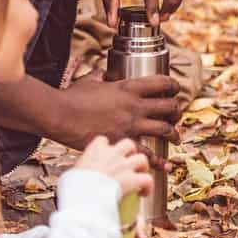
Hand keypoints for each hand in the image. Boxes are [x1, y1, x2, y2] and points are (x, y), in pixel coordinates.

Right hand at [58, 69, 180, 169]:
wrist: (60, 115)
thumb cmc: (72, 97)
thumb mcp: (90, 81)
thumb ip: (102, 76)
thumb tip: (105, 73)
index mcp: (129, 87)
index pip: (162, 83)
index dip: (173, 86)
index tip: (175, 90)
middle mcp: (135, 106)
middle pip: (169, 107)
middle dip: (176, 111)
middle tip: (175, 115)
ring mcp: (131, 125)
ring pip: (165, 129)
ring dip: (174, 134)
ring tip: (176, 138)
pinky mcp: (123, 142)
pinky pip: (148, 153)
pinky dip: (159, 160)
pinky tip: (165, 164)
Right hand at [75, 136, 151, 198]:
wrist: (82, 200)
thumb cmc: (71, 191)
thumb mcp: (69, 177)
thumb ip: (76, 173)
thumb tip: (71, 179)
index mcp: (94, 151)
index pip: (103, 141)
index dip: (107, 148)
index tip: (107, 157)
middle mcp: (111, 154)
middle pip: (128, 144)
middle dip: (131, 153)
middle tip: (129, 164)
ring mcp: (124, 165)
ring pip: (142, 158)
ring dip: (143, 167)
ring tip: (140, 176)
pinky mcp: (133, 179)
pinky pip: (148, 179)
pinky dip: (148, 186)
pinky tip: (144, 194)